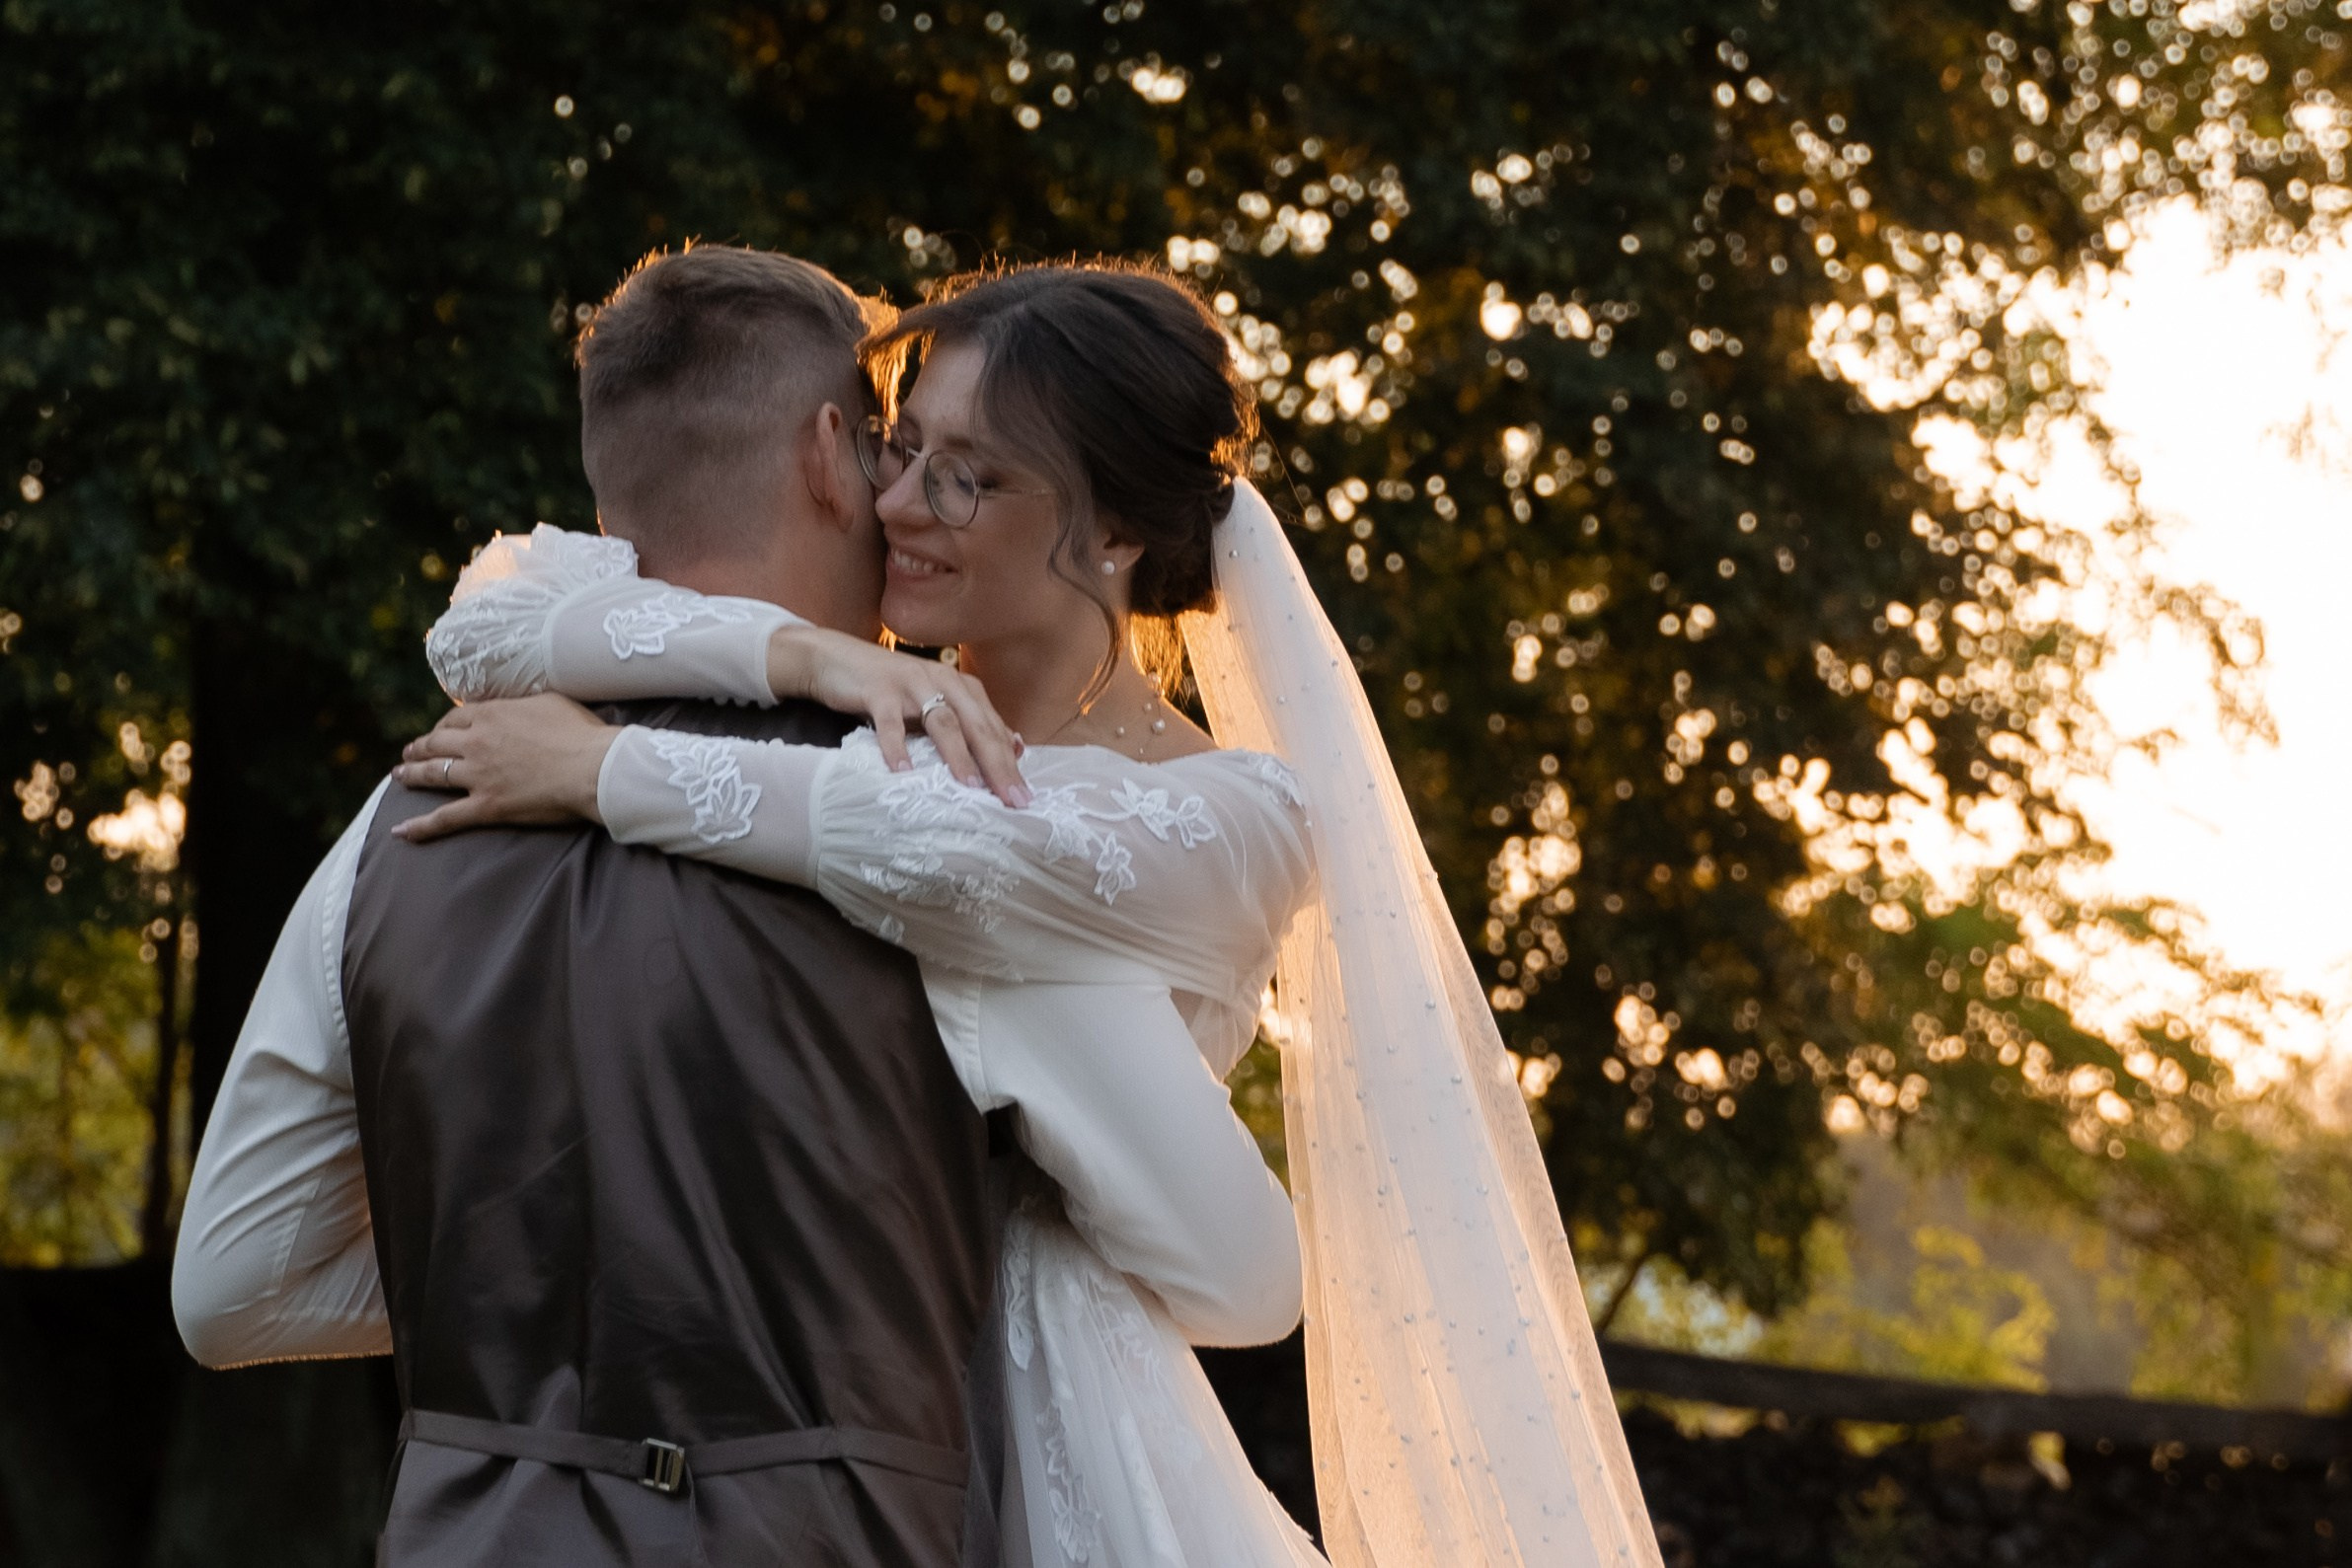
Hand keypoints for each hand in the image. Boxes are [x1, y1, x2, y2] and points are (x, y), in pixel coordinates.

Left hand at [389, 693, 617, 842]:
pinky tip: (400, 831)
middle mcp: (477, 742)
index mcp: (492, 715)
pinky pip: (446, 818)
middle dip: (420, 747)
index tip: (440, 731)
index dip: (442, 725)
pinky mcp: (486, 806)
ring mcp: (478, 776)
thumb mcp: (552, 702)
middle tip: (409, 753)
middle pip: (436, 743)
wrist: (594, 768)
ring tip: (399, 776)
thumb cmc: (582, 734)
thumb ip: (524, 704)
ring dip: (412, 774)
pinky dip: (421, 826)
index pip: (455, 718)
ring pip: (434, 774)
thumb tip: (517, 707)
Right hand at [766, 626, 1029, 806]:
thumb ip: (970, 722)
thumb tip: (1014, 748)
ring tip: (971, 787)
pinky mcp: (879, 689)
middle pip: (977, 726)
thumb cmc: (890, 690)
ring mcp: (912, 683)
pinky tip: (902, 772)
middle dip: (997, 764)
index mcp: (962, 686)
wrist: (836, 659)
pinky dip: (897, 747)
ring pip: (943, 722)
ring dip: (958, 756)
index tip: (1024, 798)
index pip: (993, 728)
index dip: (1010, 764)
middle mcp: (944, 680)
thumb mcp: (935, 702)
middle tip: (1012, 799)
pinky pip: (891, 722)